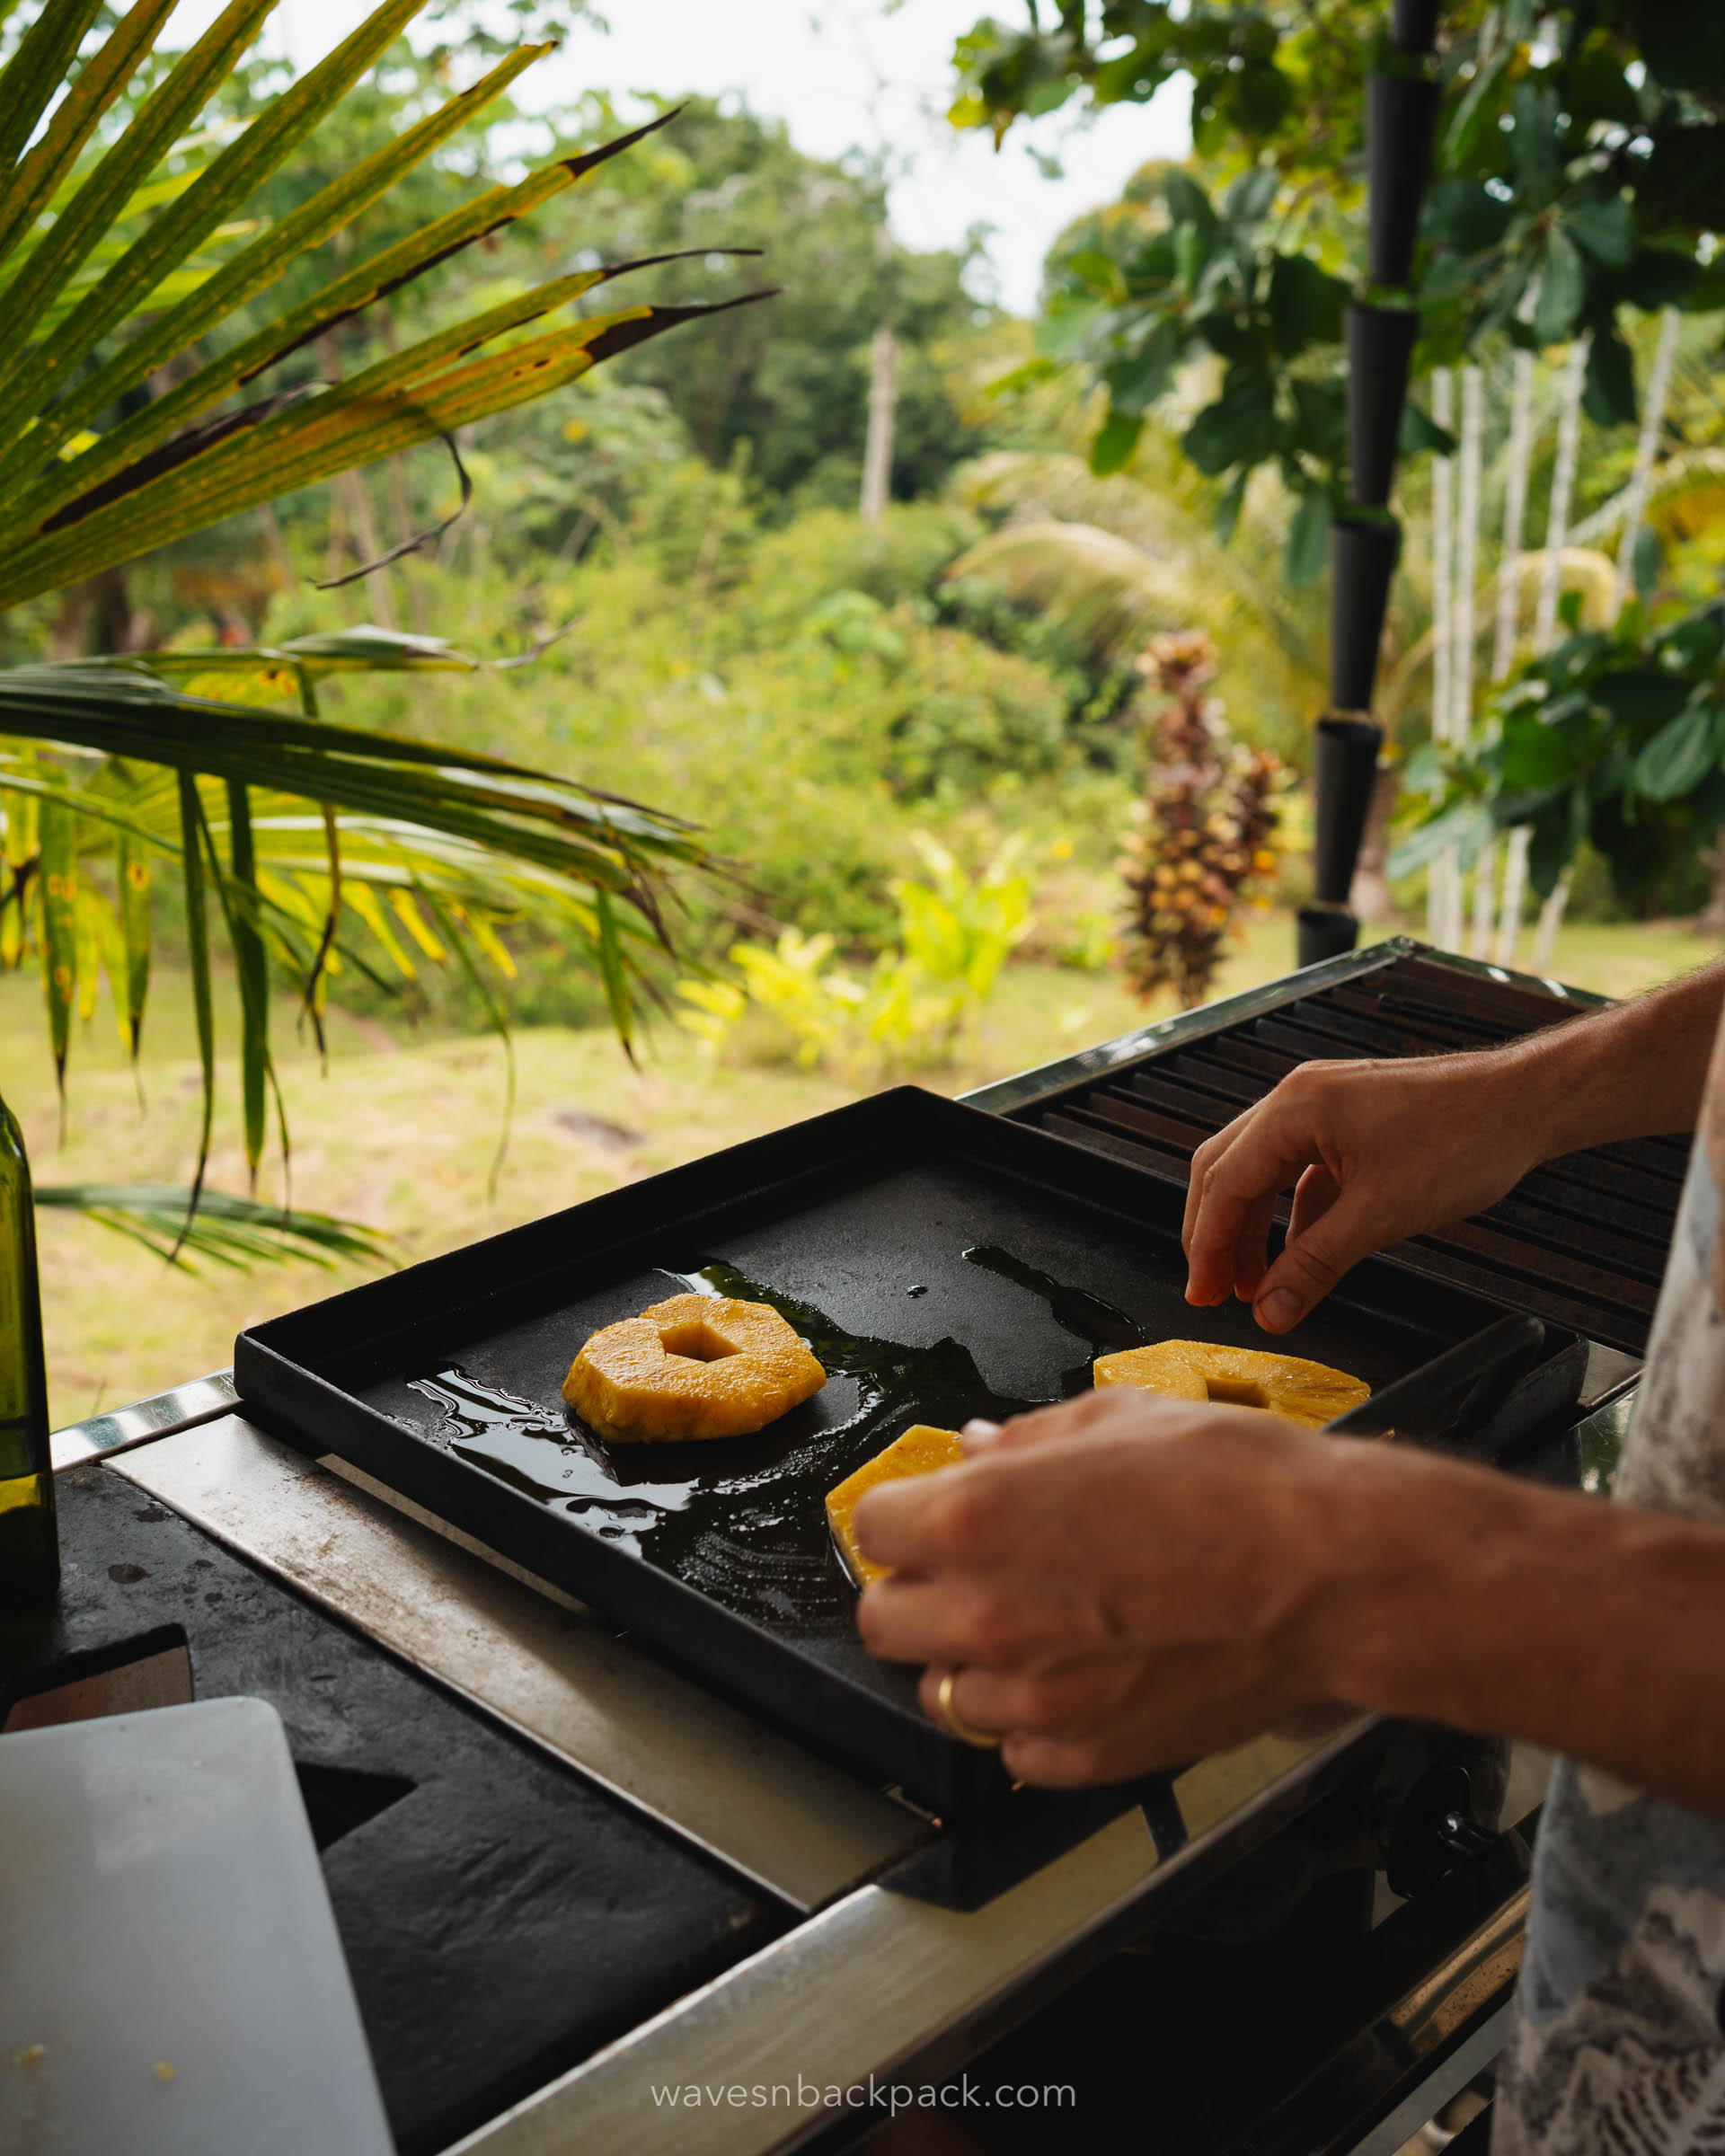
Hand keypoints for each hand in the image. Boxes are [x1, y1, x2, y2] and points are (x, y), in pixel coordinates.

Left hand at [853, 1389, 1345, 1785]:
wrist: (1335, 1573)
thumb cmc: (1242, 1485)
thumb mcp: (1121, 1419)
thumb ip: (1031, 1441)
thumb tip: (980, 1447)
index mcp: (979, 1517)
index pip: (870, 1527)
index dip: (904, 1516)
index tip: (929, 1516)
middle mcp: (988, 1613)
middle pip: (884, 1621)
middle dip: (917, 1592)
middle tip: (968, 1573)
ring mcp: (1035, 1695)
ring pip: (945, 1693)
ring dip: (975, 1661)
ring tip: (1042, 1625)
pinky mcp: (1087, 1753)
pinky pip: (1015, 1750)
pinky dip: (1033, 1721)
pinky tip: (1081, 1676)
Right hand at [1181, 1053, 1538, 1332]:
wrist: (1527, 1104)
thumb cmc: (1466, 1138)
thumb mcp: (1380, 1214)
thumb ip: (1315, 1265)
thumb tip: (1270, 1311)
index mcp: (1295, 1108)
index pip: (1225, 1182)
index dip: (1208, 1245)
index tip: (1202, 1293)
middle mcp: (1299, 1099)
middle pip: (1228, 1171)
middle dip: (1218, 1236)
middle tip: (1214, 1291)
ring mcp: (1324, 1108)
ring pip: (1263, 1173)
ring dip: (1255, 1229)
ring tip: (1257, 1284)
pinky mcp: (1350, 1123)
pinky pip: (1301, 1173)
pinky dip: (1293, 1216)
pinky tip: (1300, 1254)